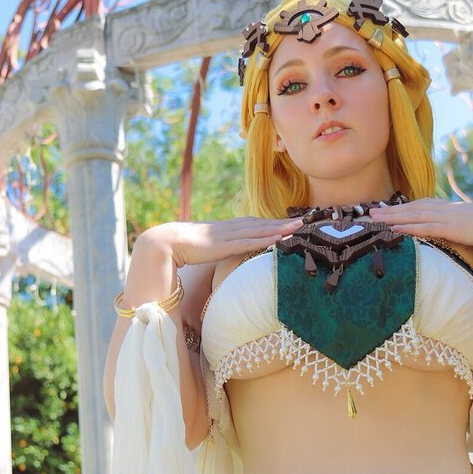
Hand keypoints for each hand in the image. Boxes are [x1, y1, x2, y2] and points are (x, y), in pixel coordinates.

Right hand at [137, 216, 303, 267]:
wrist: (166, 242)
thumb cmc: (183, 247)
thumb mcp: (206, 247)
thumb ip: (218, 248)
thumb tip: (224, 253)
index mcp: (227, 228)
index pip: (256, 223)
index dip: (274, 221)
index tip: (291, 221)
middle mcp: (231, 227)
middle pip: (263, 222)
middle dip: (284, 221)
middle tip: (306, 219)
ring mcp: (229, 235)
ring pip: (261, 229)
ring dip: (281, 227)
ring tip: (300, 226)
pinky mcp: (225, 245)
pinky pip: (250, 242)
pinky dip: (266, 238)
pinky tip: (280, 238)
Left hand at [372, 198, 472, 251]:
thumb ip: (469, 235)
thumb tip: (466, 242)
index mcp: (455, 210)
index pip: (425, 207)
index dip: (405, 208)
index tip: (389, 210)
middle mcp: (449, 210)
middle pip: (413, 208)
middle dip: (391, 211)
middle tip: (370, 213)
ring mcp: (449, 217)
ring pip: (413, 214)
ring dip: (391, 217)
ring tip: (373, 219)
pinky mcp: (451, 227)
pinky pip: (423, 226)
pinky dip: (406, 226)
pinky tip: (393, 228)